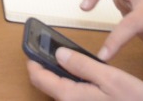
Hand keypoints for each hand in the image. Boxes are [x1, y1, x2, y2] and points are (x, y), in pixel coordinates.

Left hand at [26, 48, 142, 100]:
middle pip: (47, 84)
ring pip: (59, 90)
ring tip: (65, 57)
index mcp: (71, 96)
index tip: (31, 46)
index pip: (39, 78)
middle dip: (45, 66)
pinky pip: (71, 95)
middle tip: (49, 48)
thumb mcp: (111, 78)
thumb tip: (59, 53)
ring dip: (59, 74)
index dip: (32, 60)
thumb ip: (83, 65)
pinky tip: (82, 75)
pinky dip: (70, 83)